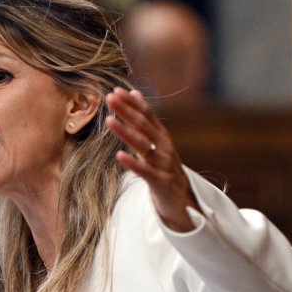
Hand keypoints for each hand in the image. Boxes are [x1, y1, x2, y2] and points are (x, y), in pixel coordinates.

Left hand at [105, 88, 198, 231]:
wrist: (182, 200)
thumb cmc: (164, 167)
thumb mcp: (156, 141)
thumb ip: (145, 119)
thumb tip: (135, 92)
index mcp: (161, 136)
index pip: (147, 115)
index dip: (132, 103)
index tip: (116, 91)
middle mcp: (164, 147)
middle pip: (143, 126)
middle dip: (126, 111)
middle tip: (110, 98)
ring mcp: (163, 164)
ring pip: (143, 146)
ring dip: (125, 132)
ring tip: (109, 121)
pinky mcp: (160, 182)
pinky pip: (145, 171)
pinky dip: (132, 163)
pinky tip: (119, 156)